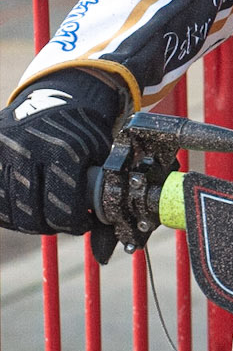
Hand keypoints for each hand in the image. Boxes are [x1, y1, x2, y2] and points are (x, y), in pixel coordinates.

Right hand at [0, 70, 126, 234]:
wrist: (61, 96)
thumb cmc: (85, 134)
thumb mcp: (102, 160)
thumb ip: (103, 204)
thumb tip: (105, 255)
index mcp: (65, 150)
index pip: (63, 211)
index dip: (75, 225)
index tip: (83, 222)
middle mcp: (30, 148)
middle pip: (33, 215)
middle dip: (51, 224)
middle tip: (63, 217)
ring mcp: (4, 148)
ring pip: (9, 210)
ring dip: (28, 220)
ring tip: (45, 210)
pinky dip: (8, 210)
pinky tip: (24, 205)